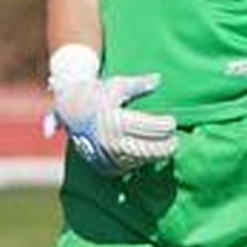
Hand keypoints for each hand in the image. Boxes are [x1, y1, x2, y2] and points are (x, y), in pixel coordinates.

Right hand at [50, 73, 175, 175]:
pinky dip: (140, 161)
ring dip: (155, 155)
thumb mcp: (117, 84)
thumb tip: (158, 79)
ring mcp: (106, 155)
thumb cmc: (99, 93)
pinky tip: (148, 153)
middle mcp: (110, 140)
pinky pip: (128, 167)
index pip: (152, 128)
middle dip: (166, 146)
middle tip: (175, 141)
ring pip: (140, 160)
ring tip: (166, 148)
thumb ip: (139, 84)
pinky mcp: (103, 165)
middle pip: (149, 150)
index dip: (166, 126)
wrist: (71, 109)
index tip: (172, 122)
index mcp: (117, 120)